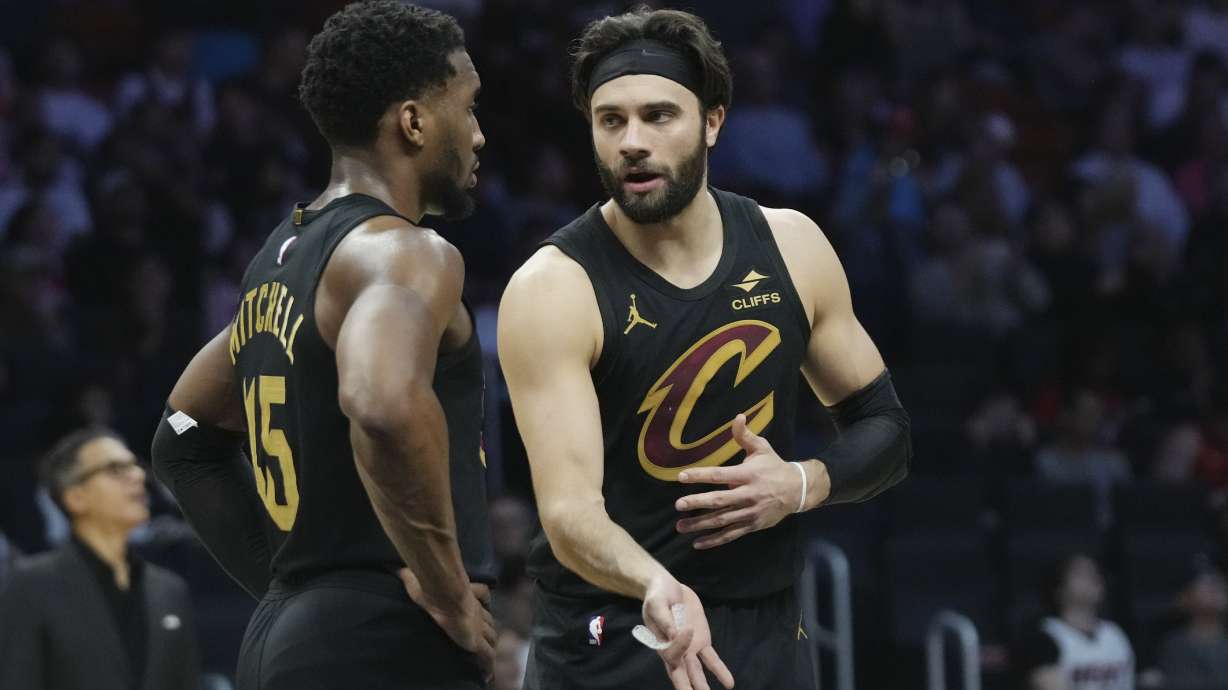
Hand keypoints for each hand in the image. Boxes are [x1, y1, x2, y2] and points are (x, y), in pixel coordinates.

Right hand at [398, 568, 496, 680]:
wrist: (444, 591)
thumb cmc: (431, 586)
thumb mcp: (419, 581)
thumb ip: (412, 577)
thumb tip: (400, 571)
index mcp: (467, 596)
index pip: (482, 596)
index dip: (482, 601)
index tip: (482, 606)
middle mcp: (476, 611)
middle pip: (489, 620)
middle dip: (488, 627)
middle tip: (486, 636)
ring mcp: (478, 626)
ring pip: (491, 637)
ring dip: (490, 645)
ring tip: (486, 656)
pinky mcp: (476, 641)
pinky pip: (487, 657)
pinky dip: (488, 667)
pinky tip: (487, 676)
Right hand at [642, 574, 734, 689]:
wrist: (668, 587)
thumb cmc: (657, 595)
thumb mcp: (657, 603)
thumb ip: (664, 619)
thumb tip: (674, 634)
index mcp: (660, 643)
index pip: (671, 653)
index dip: (681, 645)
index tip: (688, 628)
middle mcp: (675, 650)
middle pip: (680, 675)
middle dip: (686, 688)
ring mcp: (689, 648)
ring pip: (696, 672)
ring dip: (702, 686)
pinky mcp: (702, 642)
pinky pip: (711, 660)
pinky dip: (720, 671)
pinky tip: (729, 683)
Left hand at [675, 414, 829, 548]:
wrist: (798, 490)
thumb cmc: (774, 466)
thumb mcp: (762, 448)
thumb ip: (745, 435)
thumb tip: (737, 416)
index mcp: (747, 474)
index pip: (720, 475)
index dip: (700, 476)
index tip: (681, 477)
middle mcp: (748, 494)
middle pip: (720, 500)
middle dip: (697, 503)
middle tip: (678, 505)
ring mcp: (750, 512)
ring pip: (722, 520)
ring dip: (700, 524)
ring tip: (680, 526)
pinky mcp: (752, 525)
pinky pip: (731, 534)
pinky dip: (715, 540)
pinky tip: (698, 543)